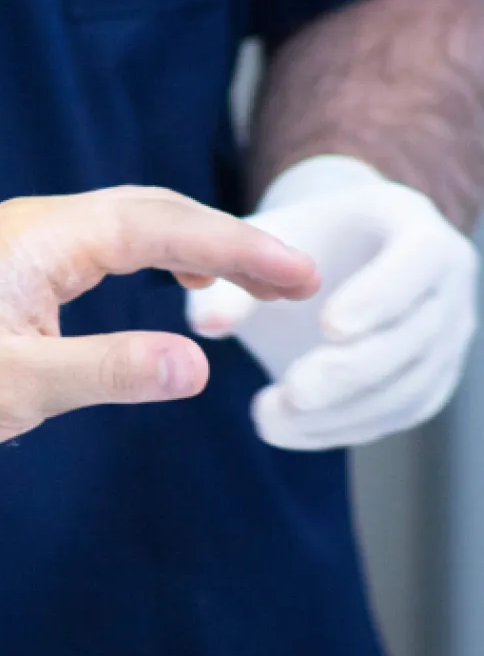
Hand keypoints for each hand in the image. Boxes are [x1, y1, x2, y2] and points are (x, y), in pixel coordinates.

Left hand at [0, 187, 320, 444]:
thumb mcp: (18, 386)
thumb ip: (107, 371)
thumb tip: (198, 362)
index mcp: (42, 238)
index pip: (161, 226)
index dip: (236, 247)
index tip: (298, 275)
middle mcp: (33, 223)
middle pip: (150, 211)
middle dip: (226, 240)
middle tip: (294, 280)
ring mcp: (19, 238)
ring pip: (125, 222)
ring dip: (190, 244)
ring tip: (246, 283)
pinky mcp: (9, 261)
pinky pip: (99, 241)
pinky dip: (149, 254)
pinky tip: (167, 283)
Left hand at [187, 155, 478, 449]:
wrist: (326, 257)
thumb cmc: (291, 242)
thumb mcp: (259, 241)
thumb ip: (231, 273)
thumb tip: (207, 325)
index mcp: (414, 226)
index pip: (418, 260)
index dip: (379, 296)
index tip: (328, 327)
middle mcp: (447, 281)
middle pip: (416, 335)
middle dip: (351, 370)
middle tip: (292, 392)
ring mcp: (447, 333)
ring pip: (411, 385)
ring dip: (341, 411)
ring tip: (269, 417)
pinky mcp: (431, 375)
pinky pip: (398, 411)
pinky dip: (345, 426)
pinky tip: (290, 428)